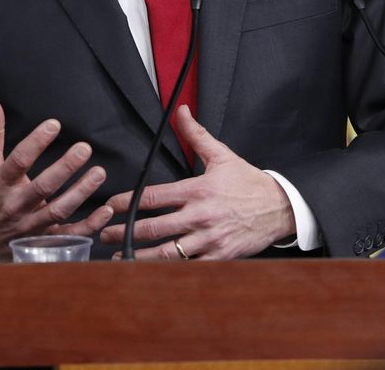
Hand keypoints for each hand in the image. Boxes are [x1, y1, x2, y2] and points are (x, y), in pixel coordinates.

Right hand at [0, 95, 112, 265]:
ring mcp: (31, 225)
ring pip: (57, 210)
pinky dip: (88, 226)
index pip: (16, 162)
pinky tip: (105, 211)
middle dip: (64, 168)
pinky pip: (69, 235)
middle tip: (84, 149)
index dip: (34, 143)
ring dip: (80, 193)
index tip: (53, 124)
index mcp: (0, 184)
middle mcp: (16, 205)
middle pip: (41, 188)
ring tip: (98, 173)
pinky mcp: (45, 239)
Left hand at [99, 107, 295, 259]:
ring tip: (120, 256)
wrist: (279, 207)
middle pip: (153, 227)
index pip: (153, 197)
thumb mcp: (223, 156)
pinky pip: (187, 267)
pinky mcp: (219, 256)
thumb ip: (197, 136)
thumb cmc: (249, 183)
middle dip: (124, 231)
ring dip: (139, 255)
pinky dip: (166, 272)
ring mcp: (209, 238)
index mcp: (198, 190)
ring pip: (166, 253)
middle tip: (105, 233)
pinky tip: (150, 272)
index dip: (126, 202)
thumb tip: (181, 112)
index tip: (110, 206)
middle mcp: (200, 215)